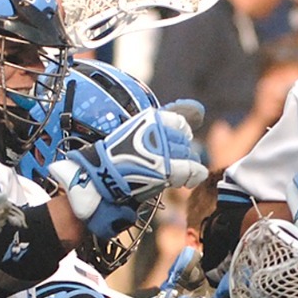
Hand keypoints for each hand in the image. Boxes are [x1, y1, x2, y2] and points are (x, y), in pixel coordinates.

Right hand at [50, 107, 207, 237]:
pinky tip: (186, 181)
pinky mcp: (165, 168)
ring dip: (187, 167)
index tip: (177, 145)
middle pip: (185, 142)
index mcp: (151, 119)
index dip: (182, 136)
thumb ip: (160, 128)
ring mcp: (162, 149)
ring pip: (189, 156)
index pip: (180, 124)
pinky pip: (190, 169)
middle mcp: (158, 131)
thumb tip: (194, 116)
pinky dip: (193, 175)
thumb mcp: (137, 132)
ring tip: (175, 175)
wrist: (103, 174)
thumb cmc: (119, 156)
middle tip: (174, 164)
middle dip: (183, 154)